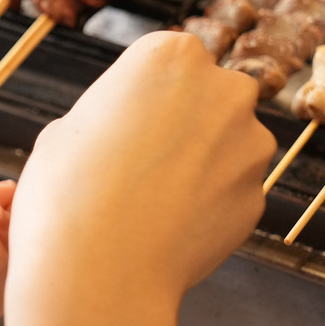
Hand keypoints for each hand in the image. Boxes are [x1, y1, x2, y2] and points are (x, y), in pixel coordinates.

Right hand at [1, 31, 274, 325]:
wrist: (100, 270)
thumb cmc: (68, 193)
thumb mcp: (66, 130)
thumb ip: (111, 115)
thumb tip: (123, 131)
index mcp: (171, 55)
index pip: (169, 59)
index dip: (143, 94)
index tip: (124, 121)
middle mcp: (224, 89)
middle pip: (209, 96)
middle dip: (185, 122)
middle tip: (140, 160)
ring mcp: (249, 145)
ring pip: (227, 145)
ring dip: (201, 164)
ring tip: (152, 200)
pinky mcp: (257, 197)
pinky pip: (231, 192)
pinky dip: (208, 205)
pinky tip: (170, 226)